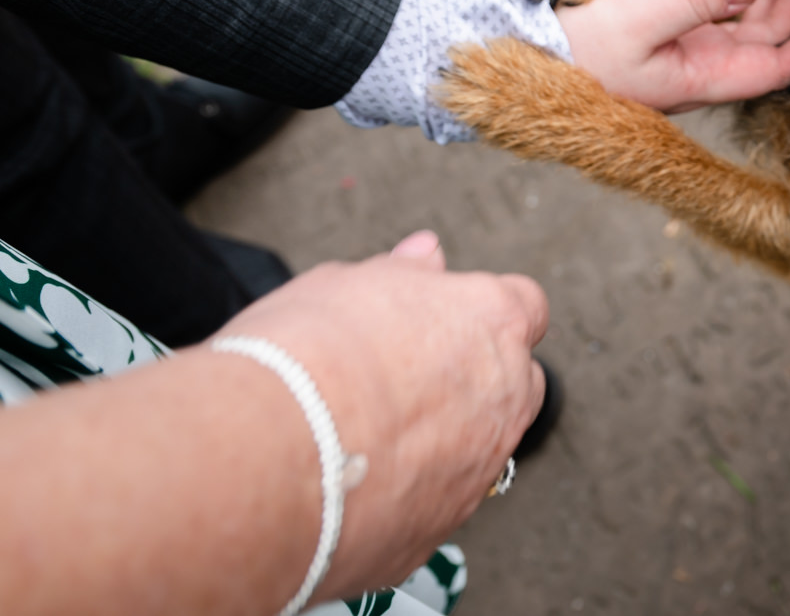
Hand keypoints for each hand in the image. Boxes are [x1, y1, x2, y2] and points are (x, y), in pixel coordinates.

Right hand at [220, 233, 547, 600]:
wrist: (266, 460)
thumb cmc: (302, 357)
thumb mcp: (344, 283)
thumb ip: (401, 273)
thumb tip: (426, 257)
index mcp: (490, 320)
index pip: (523, 306)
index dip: (481, 312)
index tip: (442, 319)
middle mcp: (503, 396)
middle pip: (516, 381)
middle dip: (478, 378)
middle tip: (404, 377)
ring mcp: (478, 470)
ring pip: (480, 449)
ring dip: (443, 441)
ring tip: (367, 434)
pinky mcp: (439, 530)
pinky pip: (435, 504)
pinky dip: (406, 494)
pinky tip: (352, 484)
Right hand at [554, 0, 789, 110]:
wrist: (528, 55)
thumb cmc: (584, 51)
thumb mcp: (641, 20)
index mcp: (705, 77)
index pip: (778, 65)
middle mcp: (703, 65)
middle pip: (766, 36)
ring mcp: (685, 49)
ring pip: (741, 20)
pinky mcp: (665, 30)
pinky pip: (706, 6)